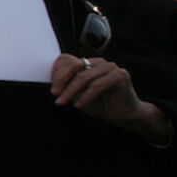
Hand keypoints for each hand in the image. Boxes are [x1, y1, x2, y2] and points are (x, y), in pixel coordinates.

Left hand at [50, 54, 170, 142]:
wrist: (124, 116)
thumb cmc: (101, 105)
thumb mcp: (79, 95)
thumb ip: (68, 86)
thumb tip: (53, 84)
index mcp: (88, 63)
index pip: (67, 60)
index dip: (57, 73)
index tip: (52, 89)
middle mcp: (99, 62)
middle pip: (74, 66)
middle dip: (62, 81)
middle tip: (55, 94)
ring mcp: (110, 67)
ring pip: (84, 77)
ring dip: (71, 91)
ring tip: (62, 102)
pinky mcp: (120, 76)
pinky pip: (98, 85)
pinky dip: (86, 96)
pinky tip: (79, 105)